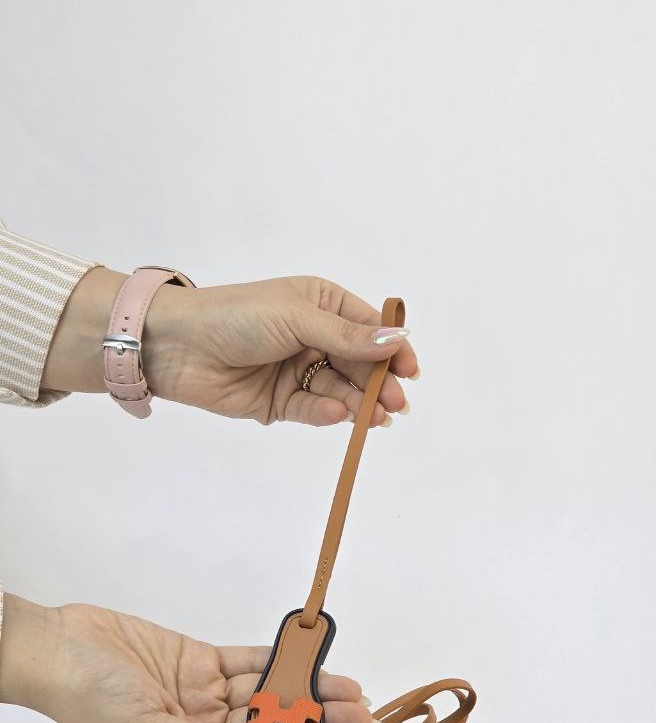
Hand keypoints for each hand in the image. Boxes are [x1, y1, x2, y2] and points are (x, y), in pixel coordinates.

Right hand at [0, 595, 373, 722]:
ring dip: (306, 690)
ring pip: (266, 694)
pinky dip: (277, 660)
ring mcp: (203, 695)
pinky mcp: (200, 661)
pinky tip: (310, 659)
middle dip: (317, 721)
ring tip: (350, 688)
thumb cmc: (88, 698)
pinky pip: (246, 662)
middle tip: (362, 714)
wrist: (60, 646)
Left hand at [43, 269, 418, 425]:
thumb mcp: (297, 317)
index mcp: (322, 305)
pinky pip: (313, 409)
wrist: (177, 346)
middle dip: (378, 383)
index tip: (410, 370)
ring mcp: (298, 371)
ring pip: (340, 391)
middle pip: (359, 365)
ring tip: (377, 417)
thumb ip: (347, 335)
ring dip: (359, 404)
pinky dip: (327, 413)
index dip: (392, 349)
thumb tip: (397, 339)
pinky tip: (338, 415)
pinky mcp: (280, 402)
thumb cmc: (237, 315)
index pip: (369, 329)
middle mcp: (315, 337)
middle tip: (395, 403)